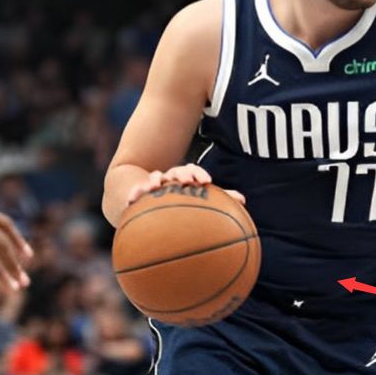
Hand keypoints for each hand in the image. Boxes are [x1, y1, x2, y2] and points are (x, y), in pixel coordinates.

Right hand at [126, 164, 245, 207]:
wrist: (152, 202)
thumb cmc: (180, 202)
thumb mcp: (199, 200)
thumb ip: (219, 200)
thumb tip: (243, 200)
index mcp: (184, 179)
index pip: (192, 171)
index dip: (198, 174)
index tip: (205, 181)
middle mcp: (169, 179)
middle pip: (175, 172)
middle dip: (181, 175)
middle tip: (187, 182)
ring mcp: (154, 185)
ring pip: (155, 178)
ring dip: (155, 180)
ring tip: (155, 186)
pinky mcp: (140, 194)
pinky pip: (137, 193)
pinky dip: (135, 193)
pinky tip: (132, 199)